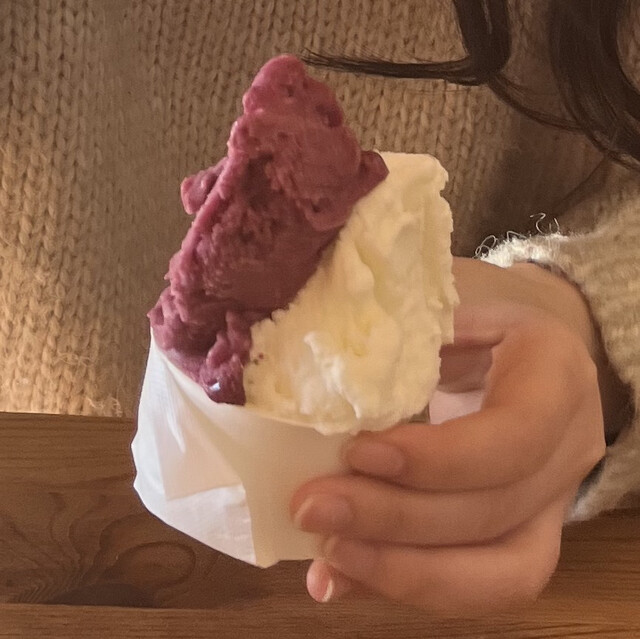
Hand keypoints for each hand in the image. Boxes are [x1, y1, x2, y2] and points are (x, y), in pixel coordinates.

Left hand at [290, 258, 606, 614]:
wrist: (523, 346)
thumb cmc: (479, 311)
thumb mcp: (448, 300)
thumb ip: (402, 329)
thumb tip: (312, 355)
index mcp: (554, 376)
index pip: (512, 437)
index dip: (436, 459)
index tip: (357, 450)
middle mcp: (567, 449)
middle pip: (495, 511)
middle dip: (397, 521)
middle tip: (313, 508)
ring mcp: (553, 502)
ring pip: (500, 571)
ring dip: (402, 571)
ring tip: (326, 553)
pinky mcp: (524, 534)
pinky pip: (477, 580)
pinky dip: (402, 582)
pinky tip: (338, 577)